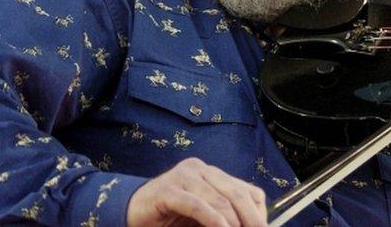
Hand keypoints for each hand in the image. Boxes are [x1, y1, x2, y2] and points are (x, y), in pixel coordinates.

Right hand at [127, 157, 267, 226]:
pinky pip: (196, 204)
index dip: (259, 214)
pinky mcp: (168, 189)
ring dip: (232, 223)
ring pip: (219, 199)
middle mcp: (201, 170)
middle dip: (251, 219)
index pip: (248, 191)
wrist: (131, 212)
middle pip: (237, 194)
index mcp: (213, 175)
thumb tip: (252, 226)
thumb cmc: (169, 218)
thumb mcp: (203, 219)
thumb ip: (224, 220)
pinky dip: (212, 219)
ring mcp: (184, 176)